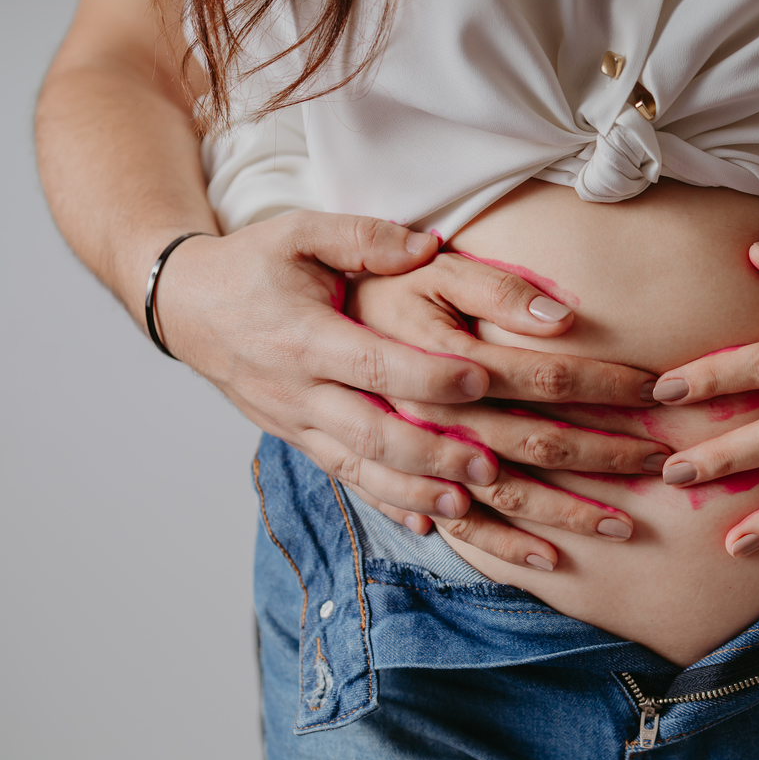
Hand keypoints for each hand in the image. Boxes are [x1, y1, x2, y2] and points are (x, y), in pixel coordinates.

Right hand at [155, 212, 660, 572]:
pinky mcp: (317, 451)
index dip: (431, 374)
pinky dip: (409, 508)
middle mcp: (312, 398)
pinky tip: (458, 525)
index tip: (487, 380)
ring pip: (389, 478)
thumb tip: (434, 244)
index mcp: (311, 340)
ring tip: (530, 523)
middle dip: (481, 456)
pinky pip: (366, 490)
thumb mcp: (302, 234)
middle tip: (566, 462)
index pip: (380, 365)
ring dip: (459, 501)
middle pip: (400, 438)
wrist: (191, 312)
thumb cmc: (259, 266)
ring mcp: (313, 433)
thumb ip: (368, 241)